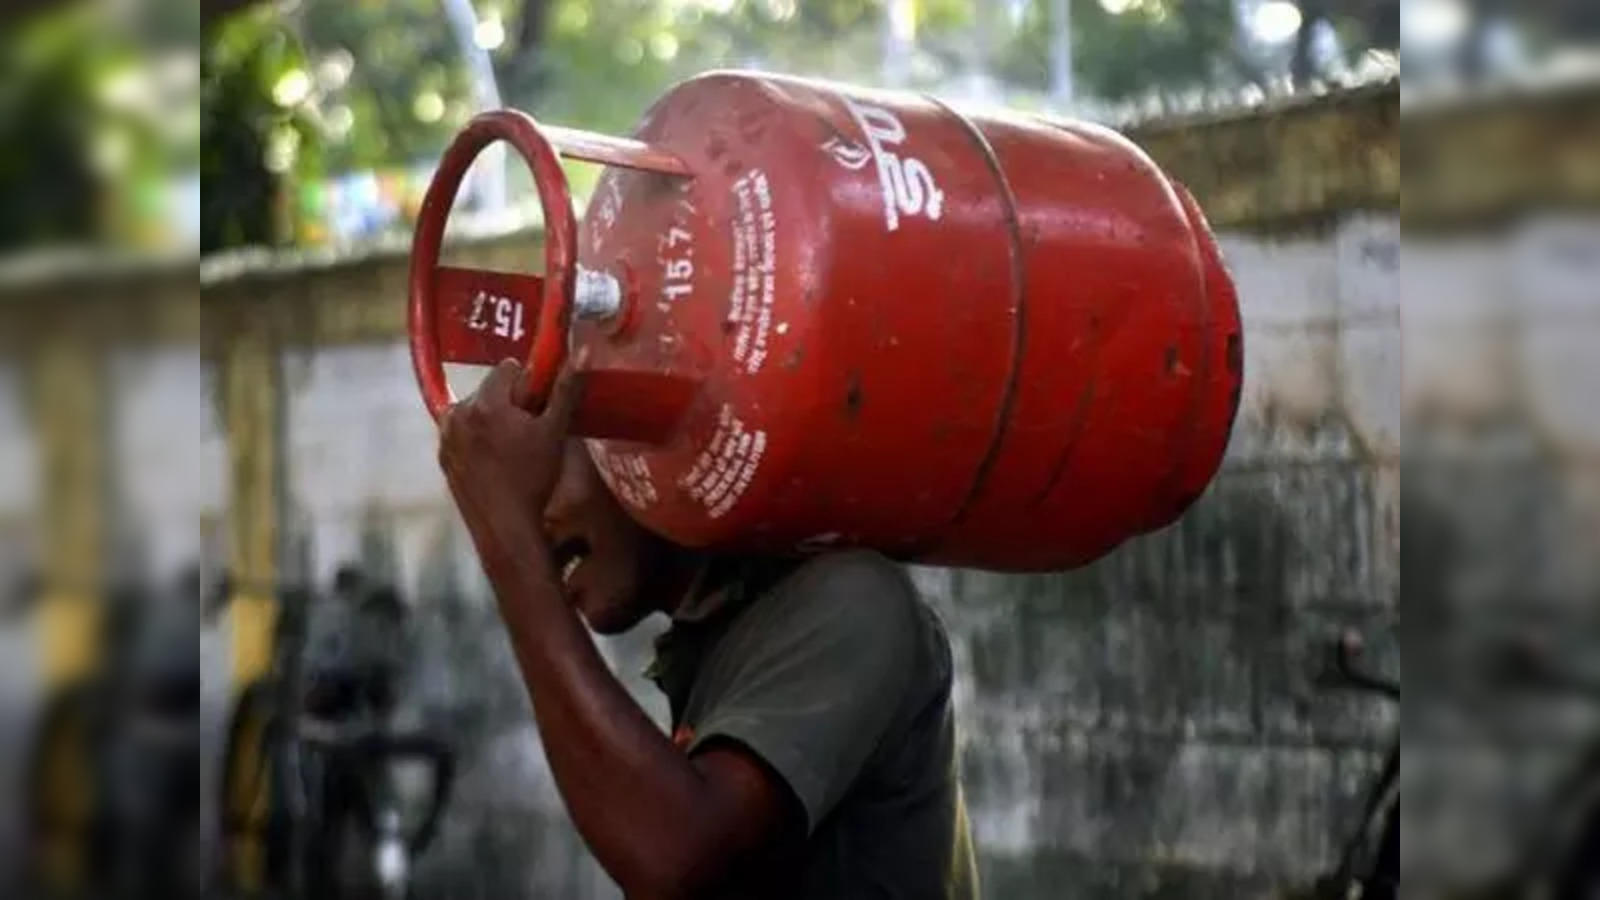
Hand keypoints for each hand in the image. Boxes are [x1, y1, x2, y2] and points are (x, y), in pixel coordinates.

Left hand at [437, 355, 586, 553]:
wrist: (505, 527)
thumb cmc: (532, 479)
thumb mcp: (554, 432)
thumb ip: (565, 391)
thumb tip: (581, 355)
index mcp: (486, 403)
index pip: (508, 369)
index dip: (528, 385)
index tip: (539, 408)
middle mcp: (458, 414)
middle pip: (490, 389)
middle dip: (509, 402)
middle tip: (529, 432)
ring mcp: (446, 436)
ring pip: (476, 410)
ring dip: (492, 420)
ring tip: (512, 450)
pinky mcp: (443, 456)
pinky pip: (463, 433)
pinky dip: (478, 439)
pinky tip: (496, 462)